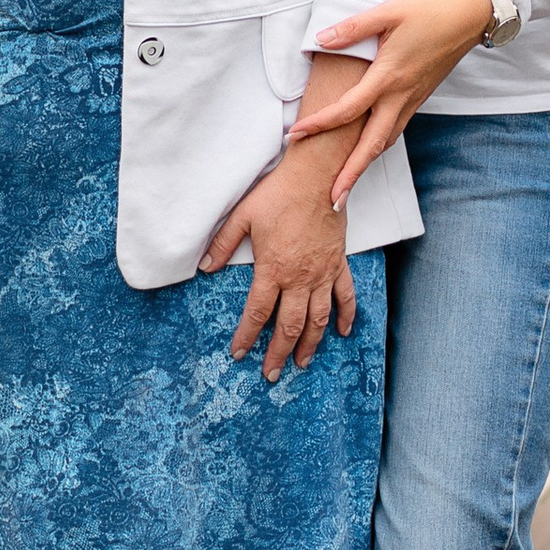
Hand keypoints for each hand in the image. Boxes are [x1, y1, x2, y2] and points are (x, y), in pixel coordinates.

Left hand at [198, 86, 356, 379]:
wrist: (317, 176)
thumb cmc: (278, 193)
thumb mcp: (242, 215)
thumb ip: (221, 243)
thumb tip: (204, 268)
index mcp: (273, 268)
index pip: (258, 313)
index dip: (247, 336)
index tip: (238, 353)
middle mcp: (299, 277)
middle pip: (289, 325)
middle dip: (278, 353)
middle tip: (271, 374)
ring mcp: (322, 272)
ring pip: (318, 318)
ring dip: (309, 344)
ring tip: (301, 363)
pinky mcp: (338, 263)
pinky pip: (345, 295)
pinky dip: (346, 316)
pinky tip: (342, 333)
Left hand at [292, 0, 497, 199]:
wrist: (469, 19)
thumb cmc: (428, 12)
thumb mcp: (388, 12)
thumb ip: (353, 28)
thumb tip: (321, 39)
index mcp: (388, 77)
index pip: (347, 110)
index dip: (319, 124)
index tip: (295, 136)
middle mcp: (400, 96)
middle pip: (371, 146)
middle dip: (351, 174)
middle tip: (332, 199)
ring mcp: (412, 101)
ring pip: (385, 142)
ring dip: (365, 165)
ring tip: (346, 184)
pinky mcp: (419, 99)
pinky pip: (395, 130)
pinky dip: (378, 146)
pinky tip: (368, 150)